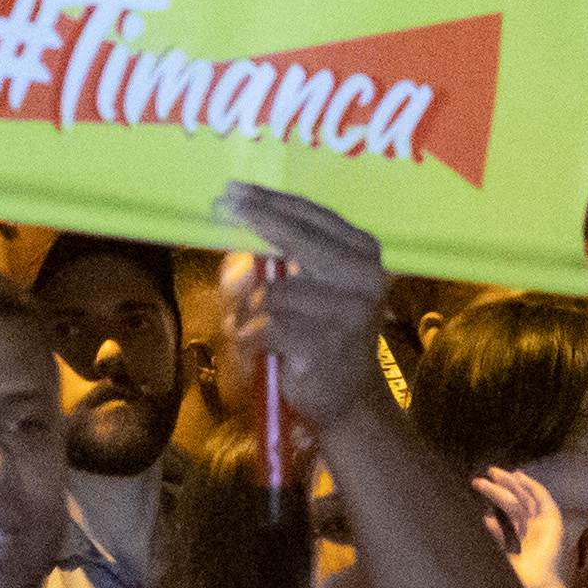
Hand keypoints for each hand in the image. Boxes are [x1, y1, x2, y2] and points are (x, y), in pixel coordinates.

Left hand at [213, 183, 397, 426]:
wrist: (348, 397)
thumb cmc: (324, 332)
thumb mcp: (315, 284)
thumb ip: (287, 252)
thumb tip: (234, 219)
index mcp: (366, 255)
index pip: (315, 217)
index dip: (272, 200)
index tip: (235, 189)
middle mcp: (366, 279)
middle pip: (300, 240)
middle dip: (257, 222)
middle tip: (220, 205)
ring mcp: (350, 314)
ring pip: (275, 291)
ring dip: (246, 304)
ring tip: (242, 319)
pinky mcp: (326, 348)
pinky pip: (267, 329)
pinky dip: (249, 337)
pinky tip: (250, 345)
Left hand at [480, 465, 569, 587]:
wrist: (537, 586)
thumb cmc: (520, 576)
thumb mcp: (503, 551)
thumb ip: (498, 535)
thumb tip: (486, 519)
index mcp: (522, 536)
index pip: (509, 511)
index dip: (497, 497)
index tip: (484, 486)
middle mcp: (533, 528)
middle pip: (516, 500)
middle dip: (501, 486)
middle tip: (485, 475)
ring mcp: (544, 524)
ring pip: (526, 497)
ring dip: (511, 483)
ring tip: (493, 473)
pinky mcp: (553, 522)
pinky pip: (543, 499)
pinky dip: (532, 486)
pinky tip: (518, 477)